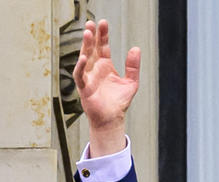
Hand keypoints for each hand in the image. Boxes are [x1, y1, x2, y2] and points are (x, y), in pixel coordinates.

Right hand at [72, 19, 140, 155]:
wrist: (112, 119)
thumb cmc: (119, 102)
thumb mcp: (131, 82)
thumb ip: (133, 66)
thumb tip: (136, 49)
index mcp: (105, 66)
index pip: (102, 46)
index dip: (103, 35)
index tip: (103, 23)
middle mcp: (95, 69)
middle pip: (91, 48)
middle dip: (91, 36)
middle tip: (91, 23)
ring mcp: (88, 77)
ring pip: (84, 57)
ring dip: (85, 45)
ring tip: (87, 33)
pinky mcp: (84, 87)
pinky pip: (80, 75)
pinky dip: (80, 66)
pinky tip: (83, 57)